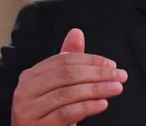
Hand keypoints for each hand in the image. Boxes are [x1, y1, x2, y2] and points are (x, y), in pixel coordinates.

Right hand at [11, 28, 127, 125]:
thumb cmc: (49, 112)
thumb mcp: (59, 85)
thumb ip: (68, 60)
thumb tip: (76, 32)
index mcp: (31, 76)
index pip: (65, 60)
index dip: (91, 61)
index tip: (112, 65)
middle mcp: (25, 90)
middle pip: (67, 74)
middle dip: (98, 74)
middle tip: (121, 76)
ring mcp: (27, 110)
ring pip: (68, 93)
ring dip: (97, 89)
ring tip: (116, 88)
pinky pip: (65, 113)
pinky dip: (87, 107)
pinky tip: (102, 104)